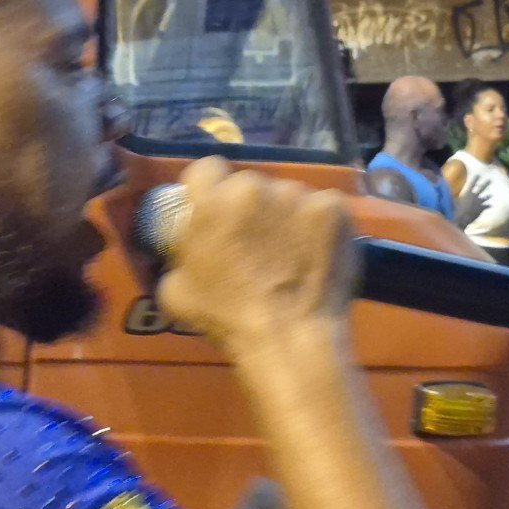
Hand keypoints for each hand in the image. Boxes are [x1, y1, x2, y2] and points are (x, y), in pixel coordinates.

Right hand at [157, 157, 355, 348]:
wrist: (289, 338)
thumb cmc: (228, 319)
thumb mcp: (175, 293)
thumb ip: (176, 258)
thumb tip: (184, 252)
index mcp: (211, 202)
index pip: (206, 169)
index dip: (210, 190)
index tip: (217, 213)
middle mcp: (253, 188)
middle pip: (248, 184)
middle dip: (249, 208)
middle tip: (255, 244)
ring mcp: (296, 195)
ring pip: (286, 196)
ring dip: (284, 217)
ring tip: (290, 255)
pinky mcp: (332, 208)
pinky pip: (321, 208)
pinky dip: (318, 227)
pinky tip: (316, 254)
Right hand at [453, 176, 492, 227]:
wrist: (462, 219)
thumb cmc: (455, 210)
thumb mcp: (452, 202)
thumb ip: (452, 197)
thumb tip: (444, 192)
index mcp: (467, 193)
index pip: (472, 184)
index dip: (475, 179)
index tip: (478, 175)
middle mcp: (475, 197)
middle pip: (482, 188)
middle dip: (486, 184)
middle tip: (490, 180)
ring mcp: (479, 203)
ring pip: (485, 198)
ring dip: (488, 196)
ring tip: (491, 195)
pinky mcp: (481, 209)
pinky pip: (486, 206)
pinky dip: (488, 206)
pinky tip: (490, 206)